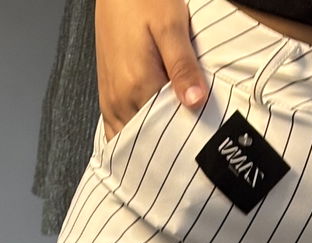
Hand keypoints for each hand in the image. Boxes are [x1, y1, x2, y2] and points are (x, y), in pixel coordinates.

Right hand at [95, 0, 209, 142]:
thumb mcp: (171, 27)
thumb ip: (182, 66)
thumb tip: (195, 102)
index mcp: (137, 86)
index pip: (166, 132)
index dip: (186, 138)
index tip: (203, 140)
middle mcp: (120, 100)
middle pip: (149, 140)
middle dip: (169, 146)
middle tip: (191, 144)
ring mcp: (111, 100)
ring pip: (133, 140)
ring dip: (152, 144)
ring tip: (173, 142)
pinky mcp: (108, 97)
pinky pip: (118, 131)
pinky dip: (135, 138)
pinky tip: (150, 136)